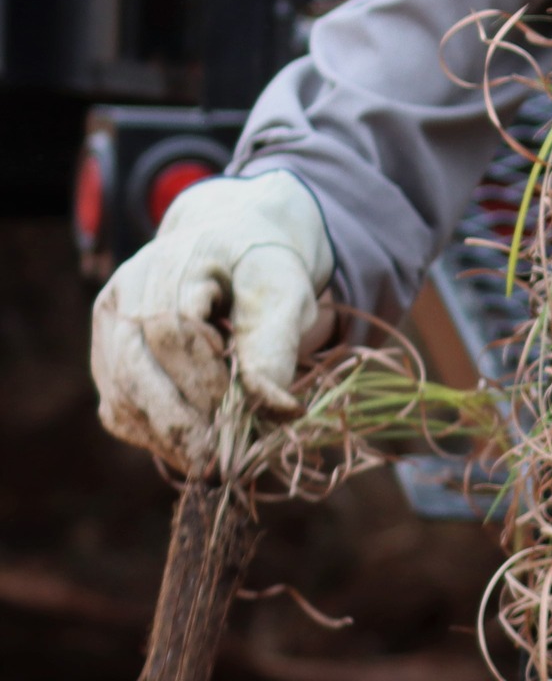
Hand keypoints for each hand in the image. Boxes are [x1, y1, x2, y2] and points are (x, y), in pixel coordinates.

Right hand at [89, 172, 333, 467]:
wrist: (236, 247)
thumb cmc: (263, 271)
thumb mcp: (286, 292)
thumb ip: (276, 343)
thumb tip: (276, 410)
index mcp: (176, 257)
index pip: (176, 327)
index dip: (208, 377)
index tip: (247, 413)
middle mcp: (130, 287)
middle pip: (137, 363)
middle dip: (182, 417)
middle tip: (222, 457)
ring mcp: (110, 323)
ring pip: (121, 391)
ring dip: (166, 434)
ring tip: (210, 463)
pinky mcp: (106, 355)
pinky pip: (118, 406)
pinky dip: (152, 435)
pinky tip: (189, 452)